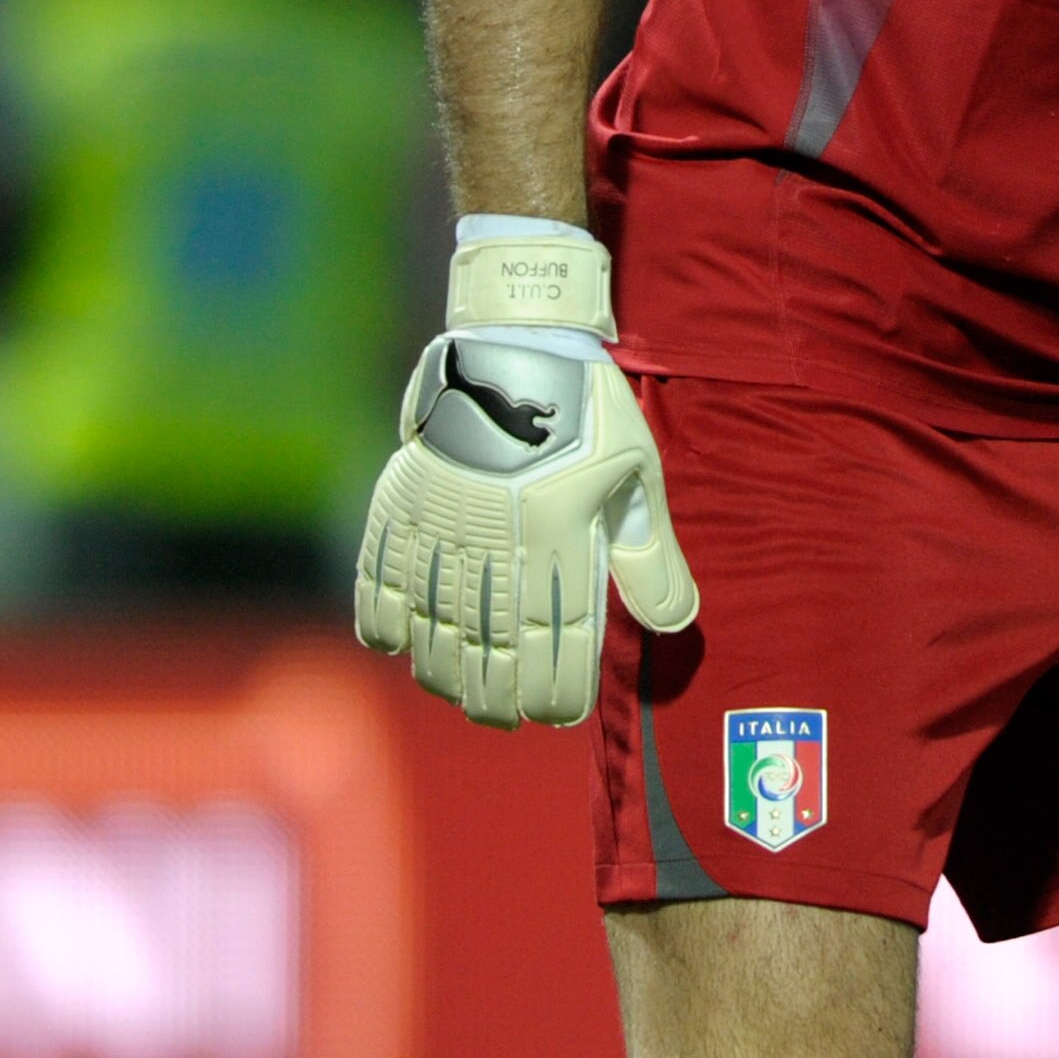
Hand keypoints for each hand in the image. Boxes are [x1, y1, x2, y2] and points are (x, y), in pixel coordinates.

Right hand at [354, 223, 695, 726]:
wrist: (517, 339)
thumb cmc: (590, 408)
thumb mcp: (636, 473)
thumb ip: (651, 556)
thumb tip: (678, 624)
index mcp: (559, 532)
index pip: (555, 638)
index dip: (556, 690)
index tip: (560, 716)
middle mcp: (497, 537)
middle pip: (491, 645)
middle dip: (501, 695)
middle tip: (510, 720)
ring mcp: (442, 522)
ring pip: (435, 624)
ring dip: (446, 671)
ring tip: (464, 698)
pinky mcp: (401, 502)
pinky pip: (380, 576)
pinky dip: (383, 619)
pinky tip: (396, 646)